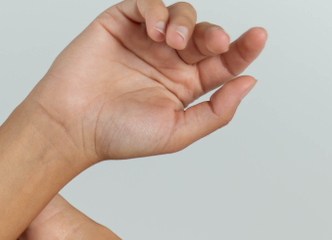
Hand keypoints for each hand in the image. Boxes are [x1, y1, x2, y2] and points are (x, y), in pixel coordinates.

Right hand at [26, 2, 265, 167]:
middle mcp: (168, 60)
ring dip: (185, 22)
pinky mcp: (122, 21)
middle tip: (214, 42)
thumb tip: (248, 82)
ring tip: (172, 41)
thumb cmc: (118, 135)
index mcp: (185, 86)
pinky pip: (147, 1)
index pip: (223, 62)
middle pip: (206, 34)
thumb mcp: (177, 132)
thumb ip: (215, 112)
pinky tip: (154, 29)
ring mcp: (146, 39)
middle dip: (214, 34)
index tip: (258, 38)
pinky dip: (156, 8)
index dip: (243, 48)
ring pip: (181, 13)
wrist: (72, 125)